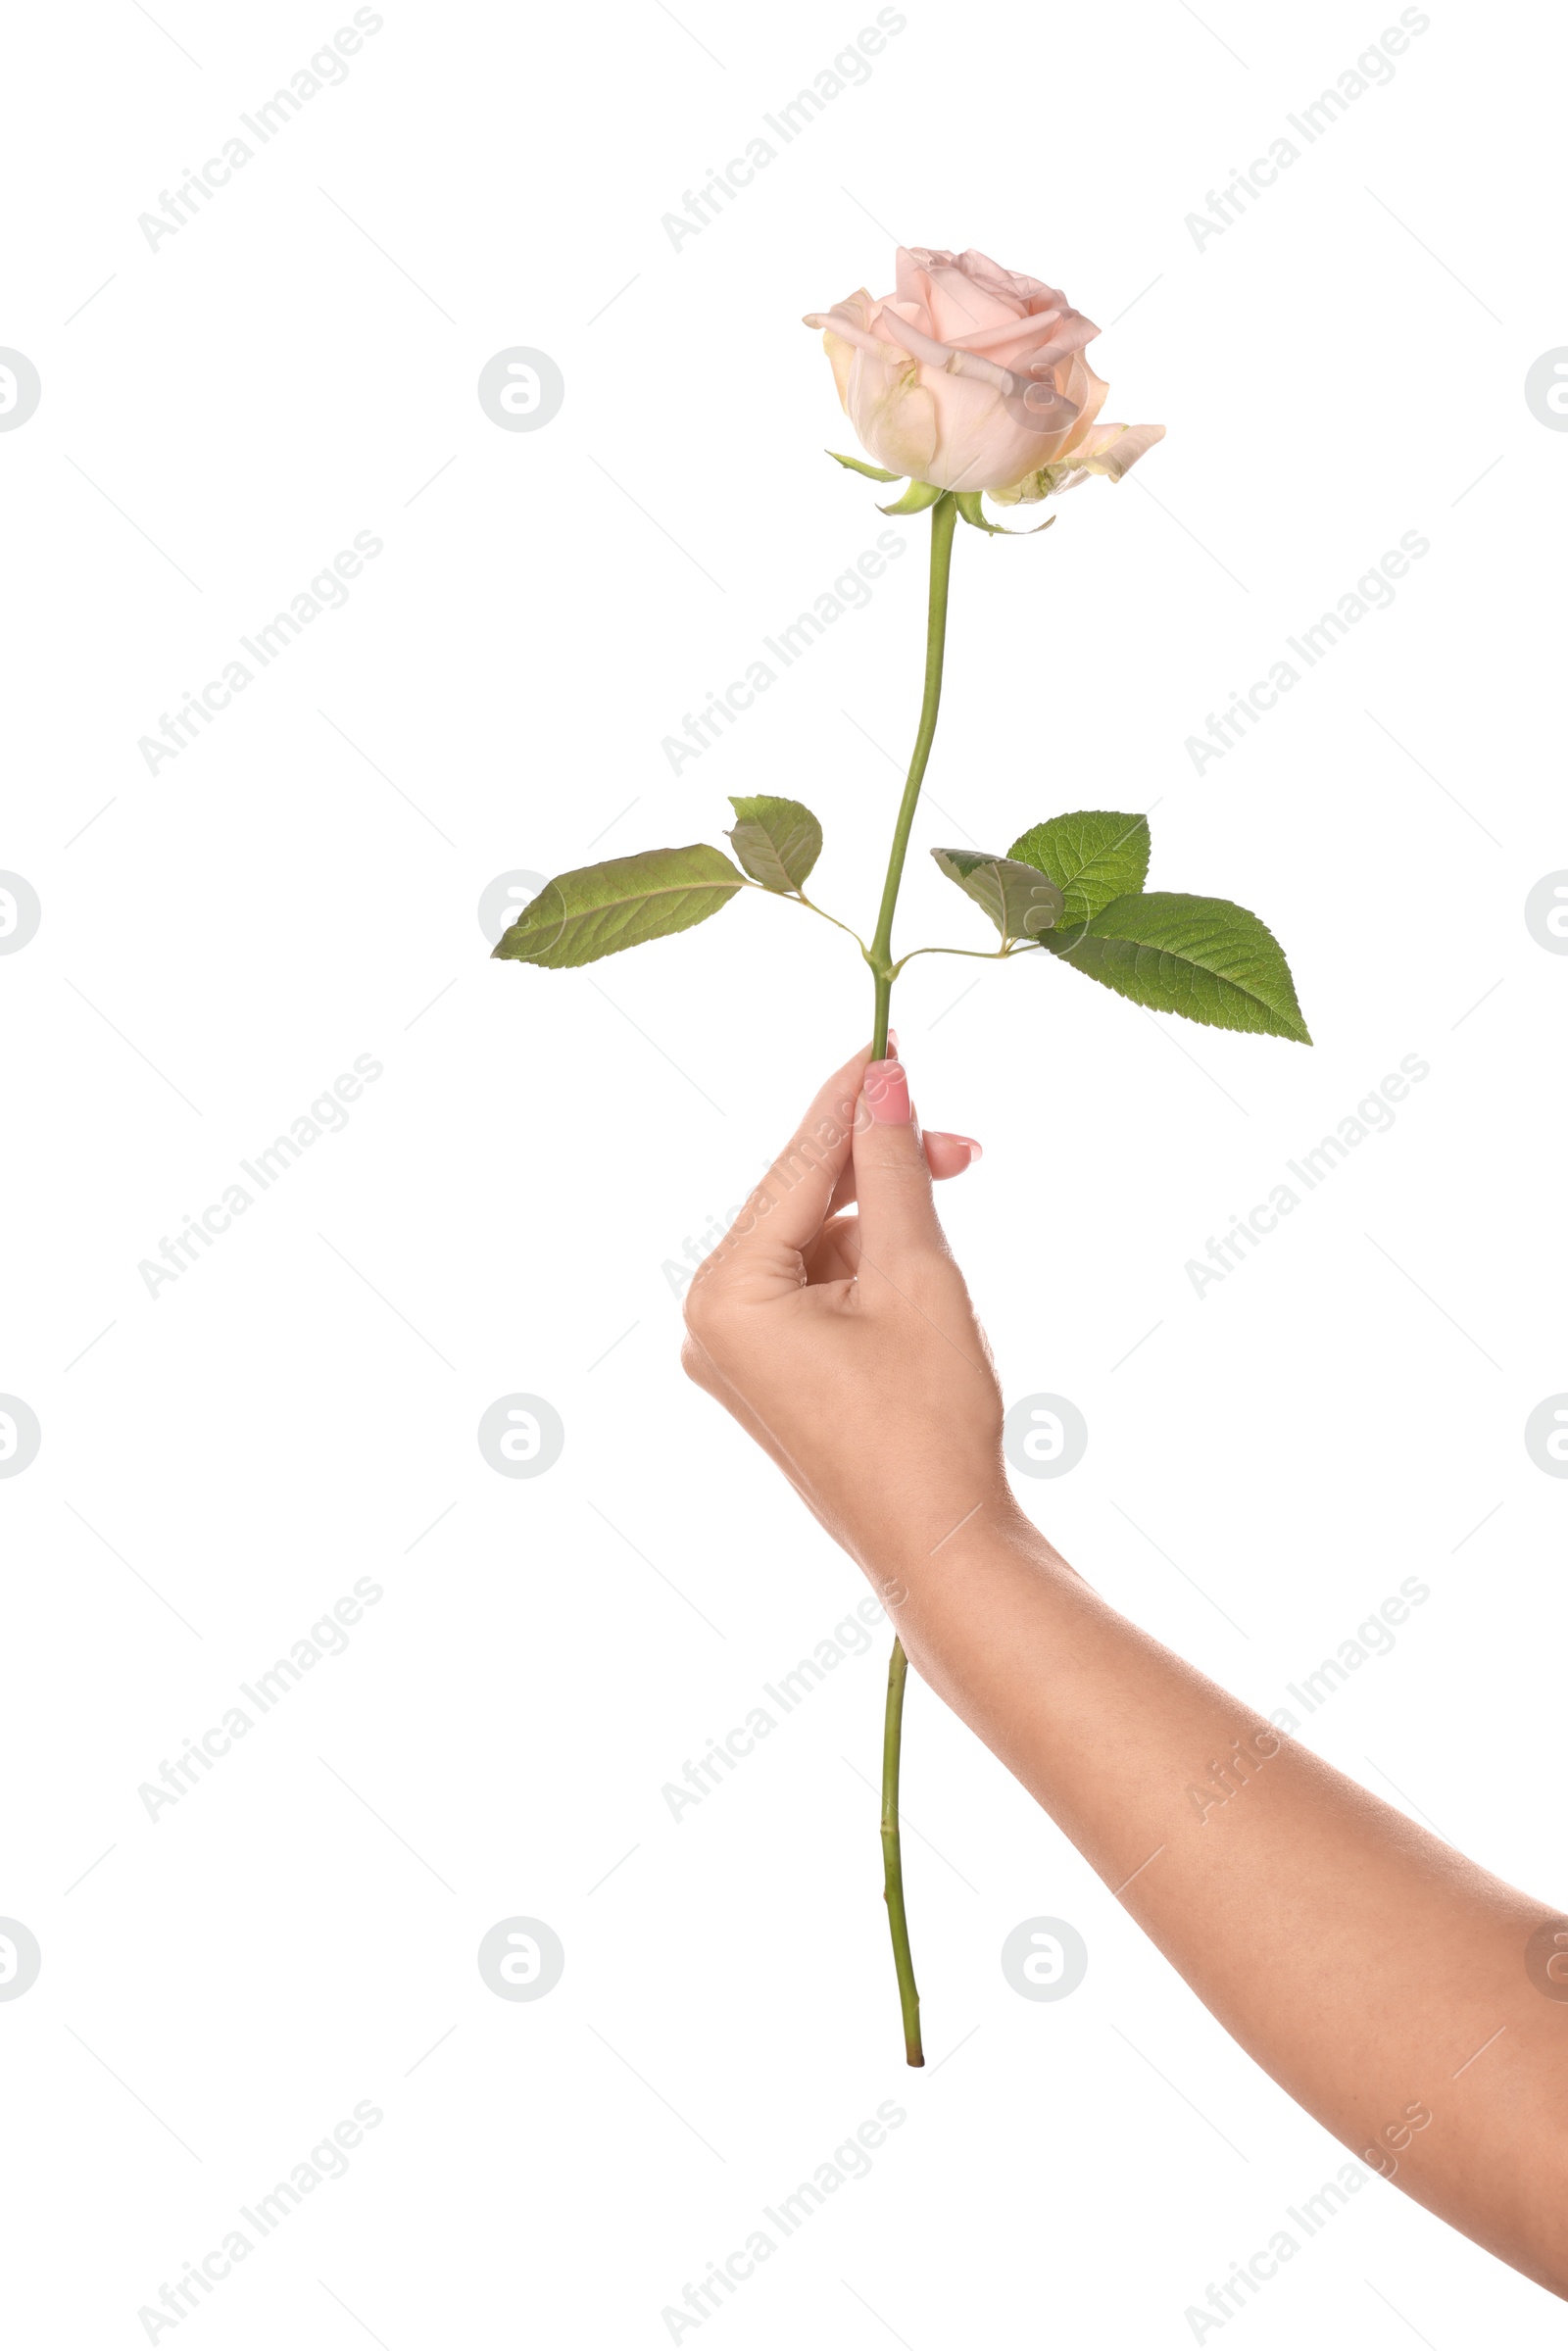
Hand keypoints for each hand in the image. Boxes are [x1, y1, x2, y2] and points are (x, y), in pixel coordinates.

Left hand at [681, 1043, 1025, 1589]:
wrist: (942, 1545)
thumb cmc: (928, 1419)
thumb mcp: (917, 1274)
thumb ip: (895, 1167)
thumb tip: (885, 1077)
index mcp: (725, 1294)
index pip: (796, 1164)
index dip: (851, 1098)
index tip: (891, 1040)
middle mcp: (710, 1322)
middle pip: (801, 1200)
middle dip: (880, 1163)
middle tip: (959, 1137)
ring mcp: (738, 1354)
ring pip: (814, 1241)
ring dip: (884, 1214)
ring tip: (955, 1199)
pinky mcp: (773, 1374)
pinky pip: (817, 1287)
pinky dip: (871, 1262)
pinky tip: (924, 1257)